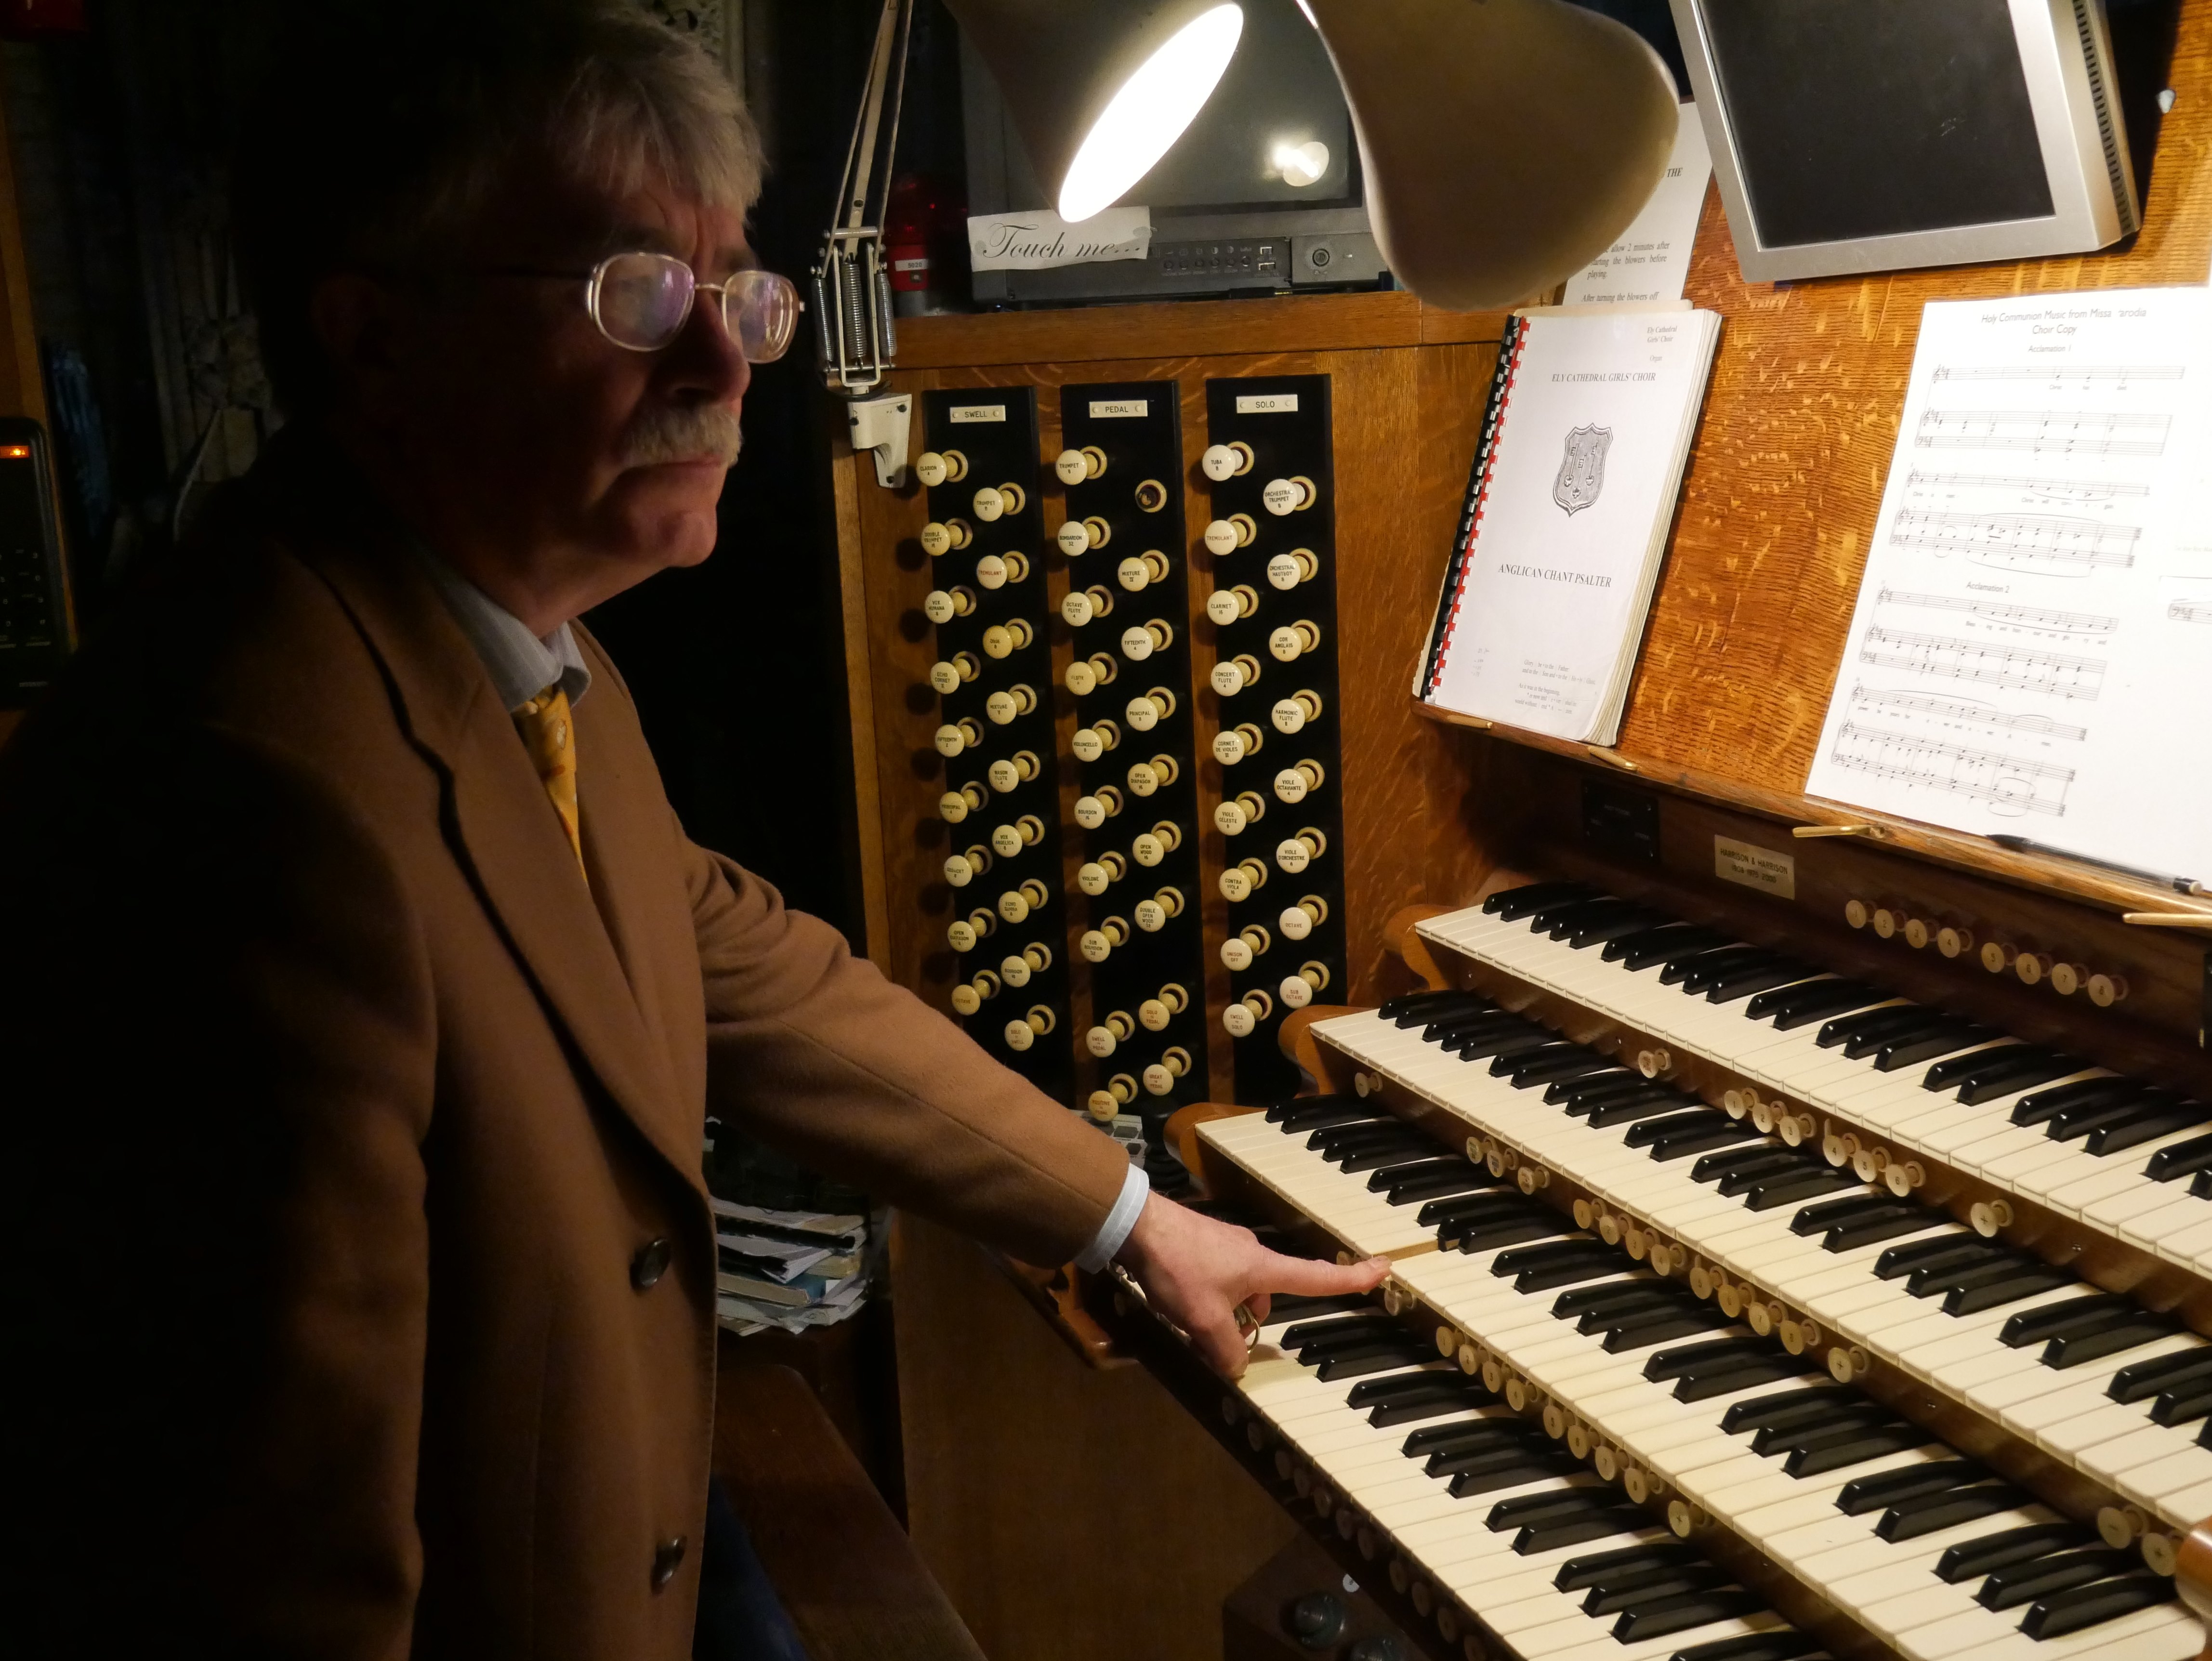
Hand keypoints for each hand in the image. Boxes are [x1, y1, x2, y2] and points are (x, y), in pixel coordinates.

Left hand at [1114, 1192, 1388, 1378]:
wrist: (1134, 1225)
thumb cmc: (1177, 1268)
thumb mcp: (1203, 1320)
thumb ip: (1225, 1349)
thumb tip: (1236, 1366)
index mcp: (1263, 1268)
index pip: (1317, 1276)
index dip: (1352, 1278)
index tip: (1383, 1268)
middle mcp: (1251, 1253)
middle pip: (1267, 1296)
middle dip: (1248, 1320)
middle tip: (1214, 1337)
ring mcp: (1225, 1246)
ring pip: (1237, 1291)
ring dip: (1222, 1310)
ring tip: (1187, 1319)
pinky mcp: (1200, 1245)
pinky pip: (1215, 1280)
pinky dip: (1204, 1297)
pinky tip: (1176, 1302)